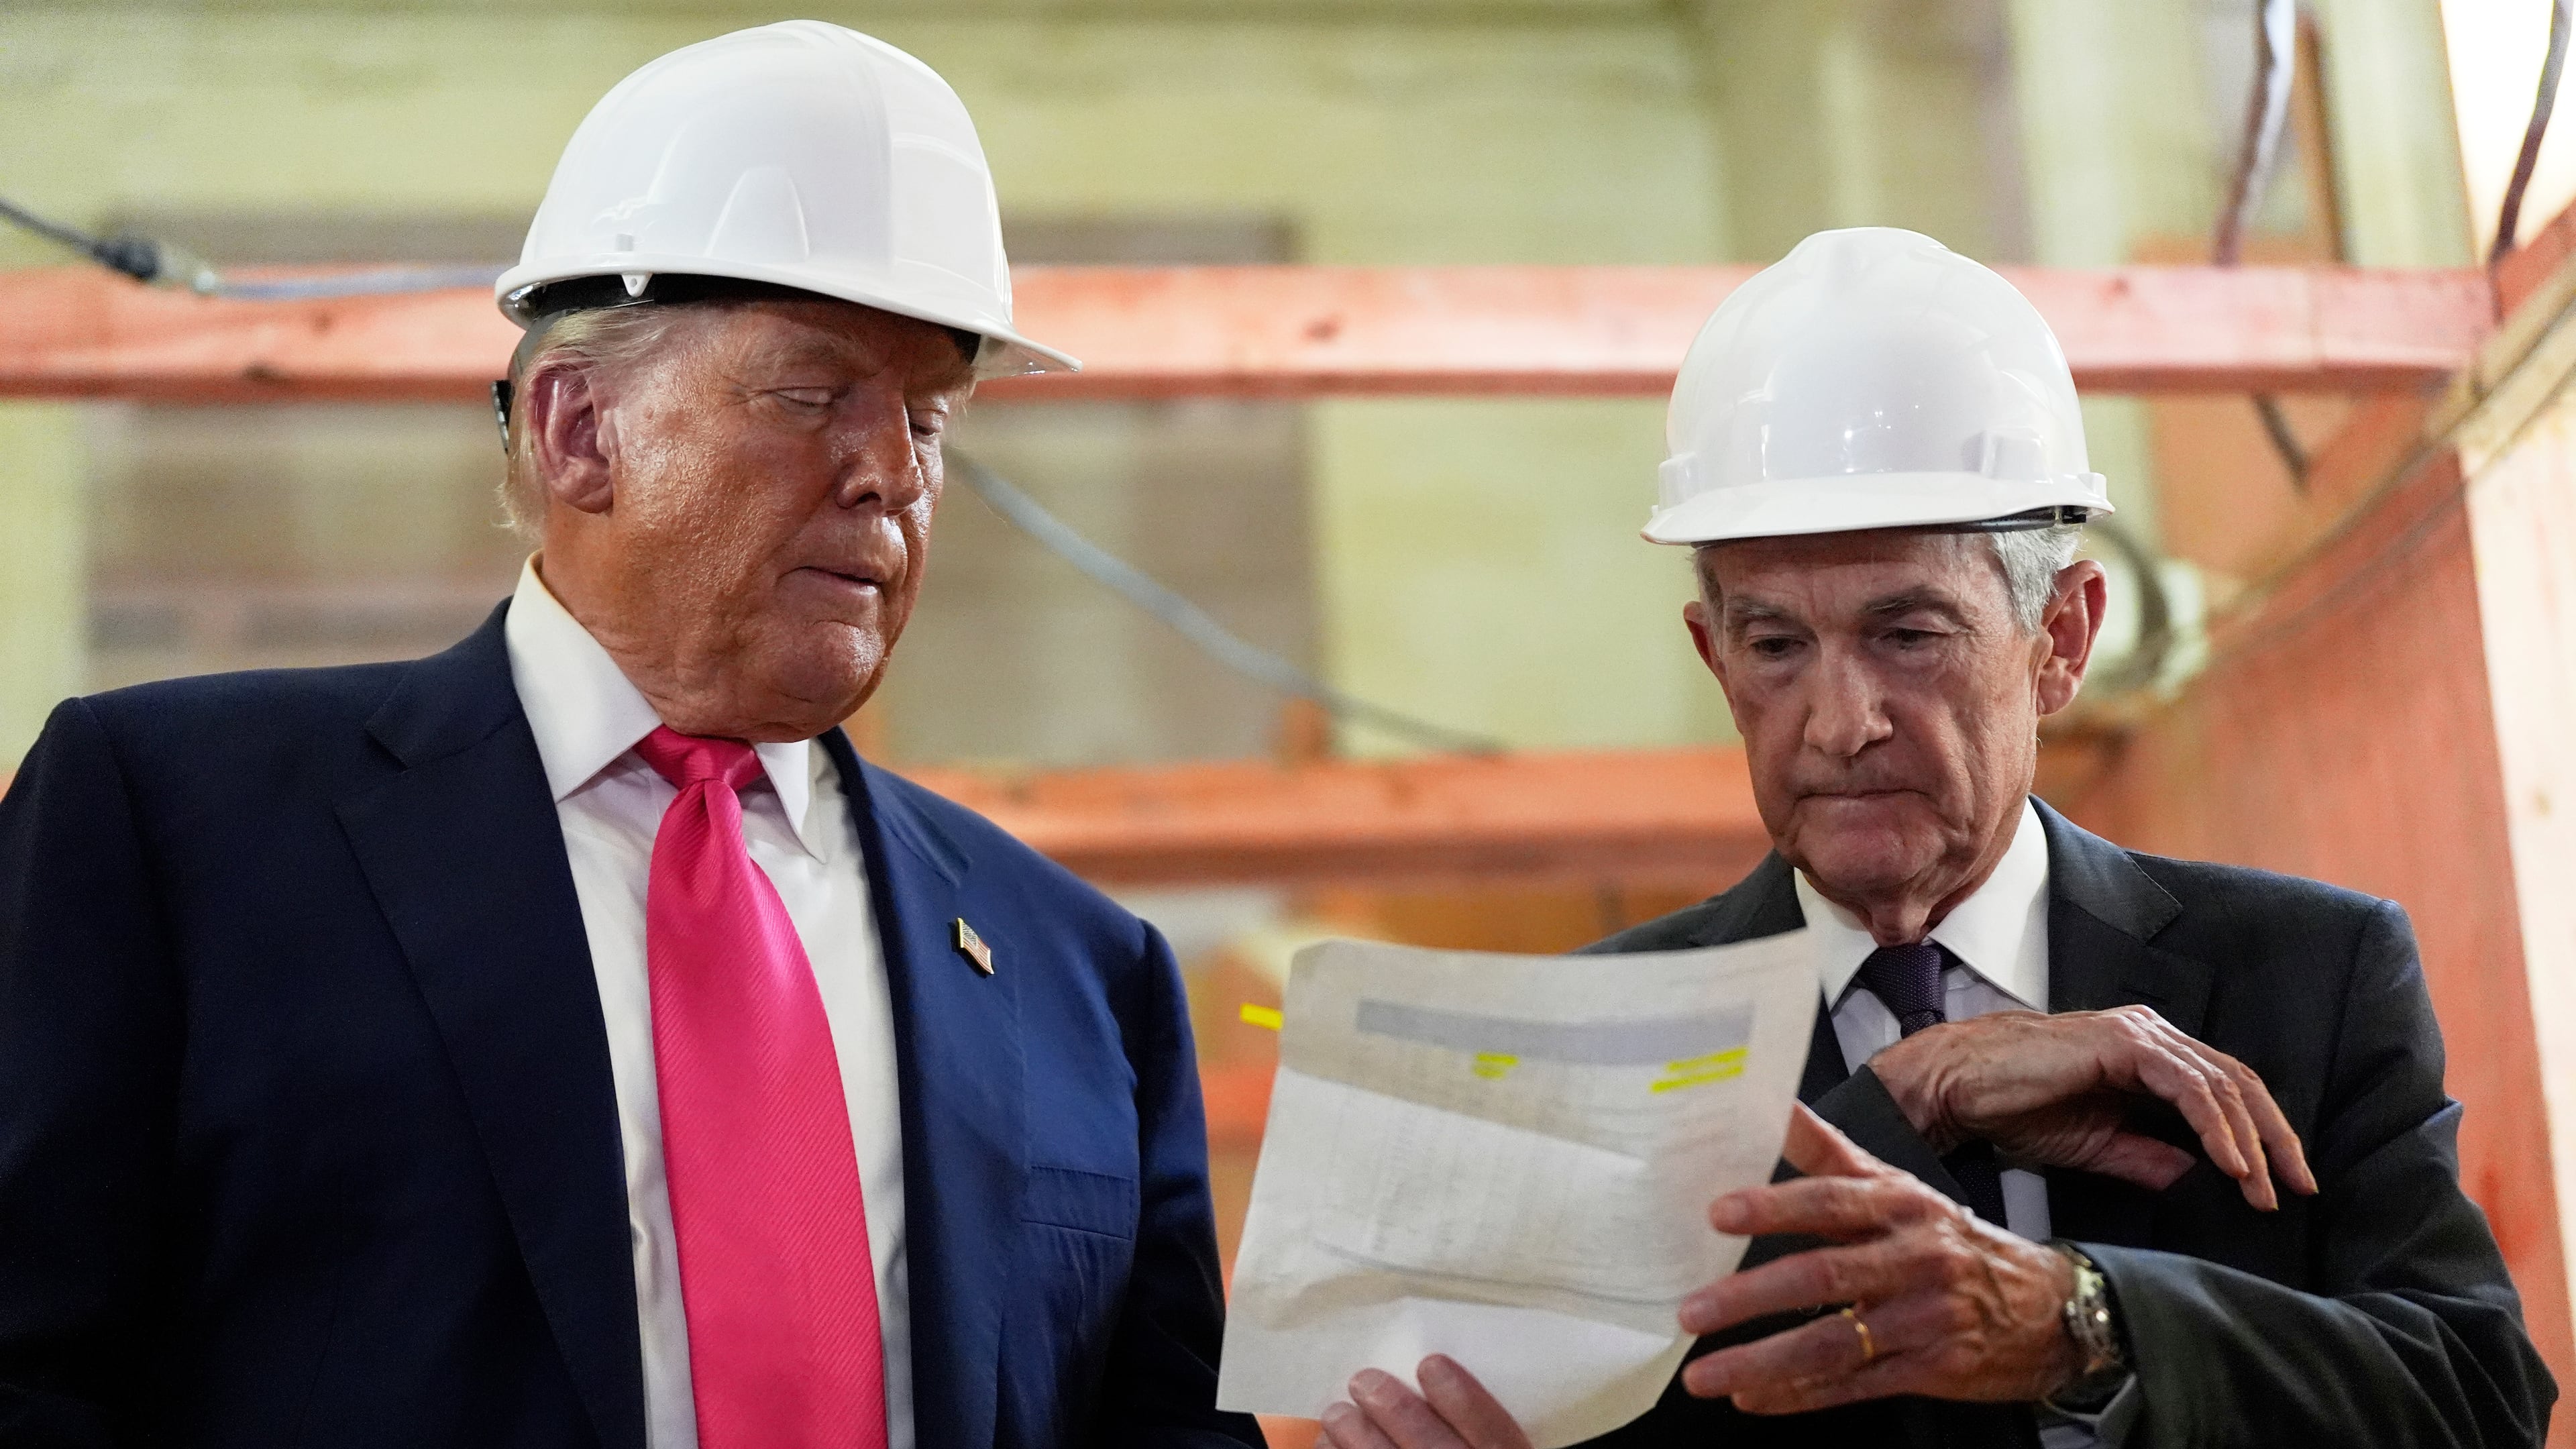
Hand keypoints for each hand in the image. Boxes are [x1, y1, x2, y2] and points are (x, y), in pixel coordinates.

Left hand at [1319, 1356, 1533, 1448]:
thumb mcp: (1482, 1443)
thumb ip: (1472, 1424)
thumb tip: (1427, 1371)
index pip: (1492, 1434)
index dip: (1462, 1399)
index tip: (1430, 1364)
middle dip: (1394, 1410)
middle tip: (1364, 1380)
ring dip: (1356, 1438)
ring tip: (1337, 1413)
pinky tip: (1327, 1445)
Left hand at [1679, 1105, 2080, 1412]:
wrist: (2051, 1308)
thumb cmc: (1954, 1242)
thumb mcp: (1902, 1188)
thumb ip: (1832, 1154)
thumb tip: (1774, 1106)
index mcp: (1901, 1205)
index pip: (1831, 1199)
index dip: (1774, 1205)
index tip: (1719, 1212)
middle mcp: (1913, 1258)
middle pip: (1823, 1274)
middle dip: (1750, 1296)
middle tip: (1692, 1309)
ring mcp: (1924, 1318)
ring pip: (1833, 1342)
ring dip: (1763, 1360)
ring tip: (1705, 1373)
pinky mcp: (1933, 1369)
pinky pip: (1855, 1385)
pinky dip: (1800, 1396)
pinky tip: (1753, 1399)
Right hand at [1867, 1005, 2315, 1209]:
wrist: (1959, 1087)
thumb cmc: (2016, 1108)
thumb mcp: (2097, 1145)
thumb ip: (2148, 1157)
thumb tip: (2197, 1178)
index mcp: (2149, 1056)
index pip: (2225, 1092)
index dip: (2263, 1137)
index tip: (2283, 1187)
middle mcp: (2152, 1035)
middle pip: (2240, 1083)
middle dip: (2276, 1140)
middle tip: (2297, 1189)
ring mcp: (2140, 1034)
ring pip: (2223, 1084)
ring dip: (2251, 1142)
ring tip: (2262, 1190)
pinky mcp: (2124, 1042)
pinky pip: (2189, 1085)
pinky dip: (2217, 1127)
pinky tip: (2231, 1165)